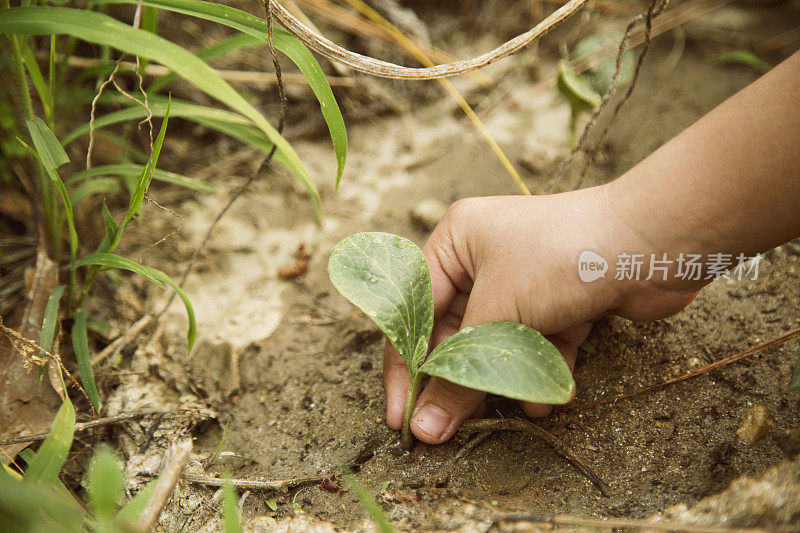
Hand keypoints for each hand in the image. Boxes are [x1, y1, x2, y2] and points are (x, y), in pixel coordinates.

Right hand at [383, 186, 697, 443]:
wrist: (652, 244)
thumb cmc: (560, 259)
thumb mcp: (498, 314)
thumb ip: (459, 373)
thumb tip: (424, 427)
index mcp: (455, 242)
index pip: (414, 312)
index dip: (406, 368)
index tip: (402, 418)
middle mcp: (484, 259)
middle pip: (454, 333)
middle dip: (457, 380)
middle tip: (445, 430)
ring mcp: (524, 281)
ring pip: (496, 343)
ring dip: (500, 380)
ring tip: (499, 414)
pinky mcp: (559, 302)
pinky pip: (535, 344)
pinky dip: (538, 372)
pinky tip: (544, 401)